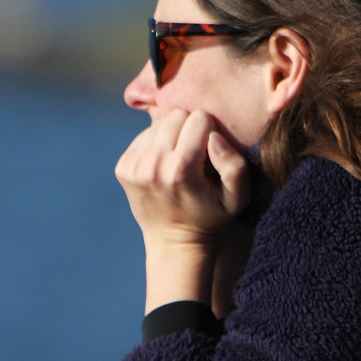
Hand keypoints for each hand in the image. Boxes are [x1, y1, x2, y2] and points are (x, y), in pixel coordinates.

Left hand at [115, 109, 249, 251]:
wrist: (174, 244)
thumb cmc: (211, 218)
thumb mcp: (238, 198)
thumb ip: (234, 165)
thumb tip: (214, 137)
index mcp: (180, 171)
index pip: (198, 118)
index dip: (210, 131)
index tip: (211, 153)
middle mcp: (152, 166)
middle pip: (176, 116)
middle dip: (190, 129)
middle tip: (196, 154)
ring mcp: (133, 167)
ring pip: (158, 123)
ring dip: (172, 135)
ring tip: (181, 160)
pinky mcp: (123, 167)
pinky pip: (144, 136)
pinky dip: (157, 144)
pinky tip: (166, 164)